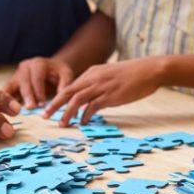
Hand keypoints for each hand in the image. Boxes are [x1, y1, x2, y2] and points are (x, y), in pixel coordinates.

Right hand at [4, 57, 74, 108]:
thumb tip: (61, 99)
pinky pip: (6, 91)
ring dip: (13, 98)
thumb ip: (65, 85)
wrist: (51, 68)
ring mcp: (17, 74)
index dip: (39, 91)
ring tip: (16, 111)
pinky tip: (3, 110)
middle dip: (27, 95)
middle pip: (24, 81)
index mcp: (38, 63)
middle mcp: (25, 66)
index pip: (37, 77)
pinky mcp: (12, 82)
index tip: (42, 104)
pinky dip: (4, 99)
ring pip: (12, 85)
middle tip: (31, 108)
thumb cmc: (58, 73)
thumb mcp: (66, 75)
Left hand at [44, 58, 162, 125]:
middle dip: (55, 104)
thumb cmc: (132, 74)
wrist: (149, 70)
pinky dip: (85, 115)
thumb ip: (98, 85)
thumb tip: (89, 102)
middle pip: (68, 91)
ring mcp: (101, 86)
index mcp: (93, 72)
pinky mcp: (110, 95)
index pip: (71, 85)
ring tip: (62, 124)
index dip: (59, 97)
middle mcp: (94, 78)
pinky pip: (92, 107)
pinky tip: (82, 123)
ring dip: (67, 113)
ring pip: (77, 100)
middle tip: (44, 116)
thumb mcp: (110, 75)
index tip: (51, 107)